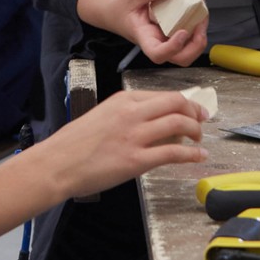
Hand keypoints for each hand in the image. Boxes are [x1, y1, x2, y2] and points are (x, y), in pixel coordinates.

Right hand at [39, 90, 208, 198]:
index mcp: (124, 100)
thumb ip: (127, 115)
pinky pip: (173, 152)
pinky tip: (199, 157)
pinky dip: (192, 154)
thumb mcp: (102, 116)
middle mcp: (132, 113)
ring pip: (179, 123)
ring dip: (196, 131)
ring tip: (199, 140)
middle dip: (195, 111)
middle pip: (176, 103)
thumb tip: (153, 123)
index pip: (163, 95)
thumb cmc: (74, 144)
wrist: (56, 164)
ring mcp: (135, 136)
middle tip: (202, 120)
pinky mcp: (136, 160)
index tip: (192, 110)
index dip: (184, 102)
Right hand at [76, 0, 208, 66]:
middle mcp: (157, 43)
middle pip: (179, 59)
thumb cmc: (120, 8)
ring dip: (199, 37)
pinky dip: (198, 26)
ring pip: (188, 51)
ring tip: (202, 15)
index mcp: (144, 38)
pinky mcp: (173, 33)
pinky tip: (199, 10)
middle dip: (195, 46)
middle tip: (200, 24)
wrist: (115, 12)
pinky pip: (189, 37)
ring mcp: (167, 40)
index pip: (158, 54)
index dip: (173, 48)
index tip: (183, 32)